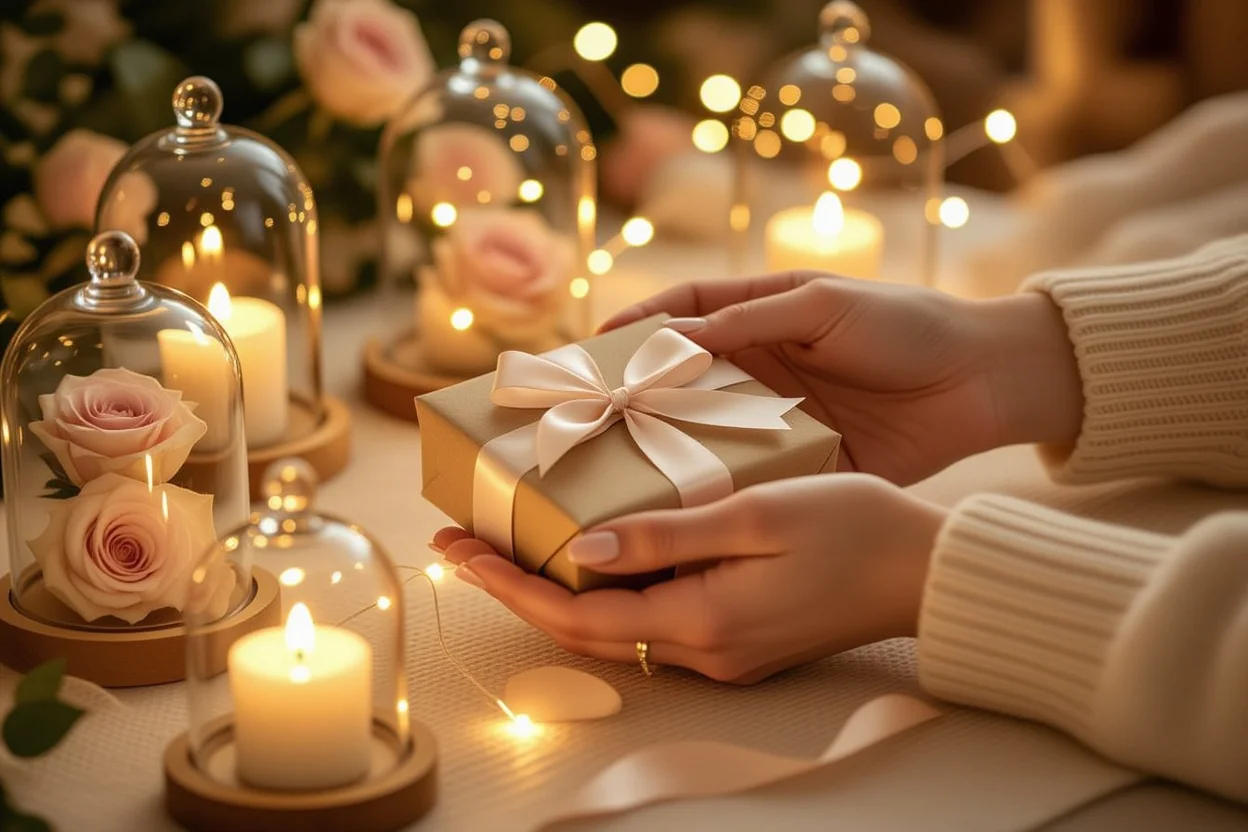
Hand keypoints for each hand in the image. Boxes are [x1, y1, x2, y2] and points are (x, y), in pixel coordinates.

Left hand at [434, 474, 944, 683]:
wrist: (925, 571)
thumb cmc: (853, 528)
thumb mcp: (754, 515)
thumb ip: (665, 534)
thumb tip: (582, 549)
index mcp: (701, 620)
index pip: (574, 613)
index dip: (507, 582)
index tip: (456, 547)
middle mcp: (703, 651)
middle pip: (582, 626)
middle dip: (516, 586)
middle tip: (463, 541)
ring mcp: (722, 653)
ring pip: (614, 624)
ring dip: (557, 587)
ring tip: (511, 540)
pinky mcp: (739, 641)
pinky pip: (653, 619)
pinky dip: (609, 589)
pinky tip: (593, 550)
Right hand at [601, 272, 1082, 485]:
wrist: (984, 381)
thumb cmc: (906, 324)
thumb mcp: (824, 306)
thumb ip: (751, 318)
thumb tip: (674, 337)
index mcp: (761, 317)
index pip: (682, 315)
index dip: (636, 326)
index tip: (592, 346)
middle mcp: (759, 370)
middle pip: (681, 381)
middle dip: (635, 396)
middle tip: (588, 416)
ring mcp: (777, 420)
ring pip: (708, 432)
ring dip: (668, 446)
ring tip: (618, 464)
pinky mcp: (803, 465)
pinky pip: (750, 476)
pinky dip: (718, 488)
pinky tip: (684, 503)